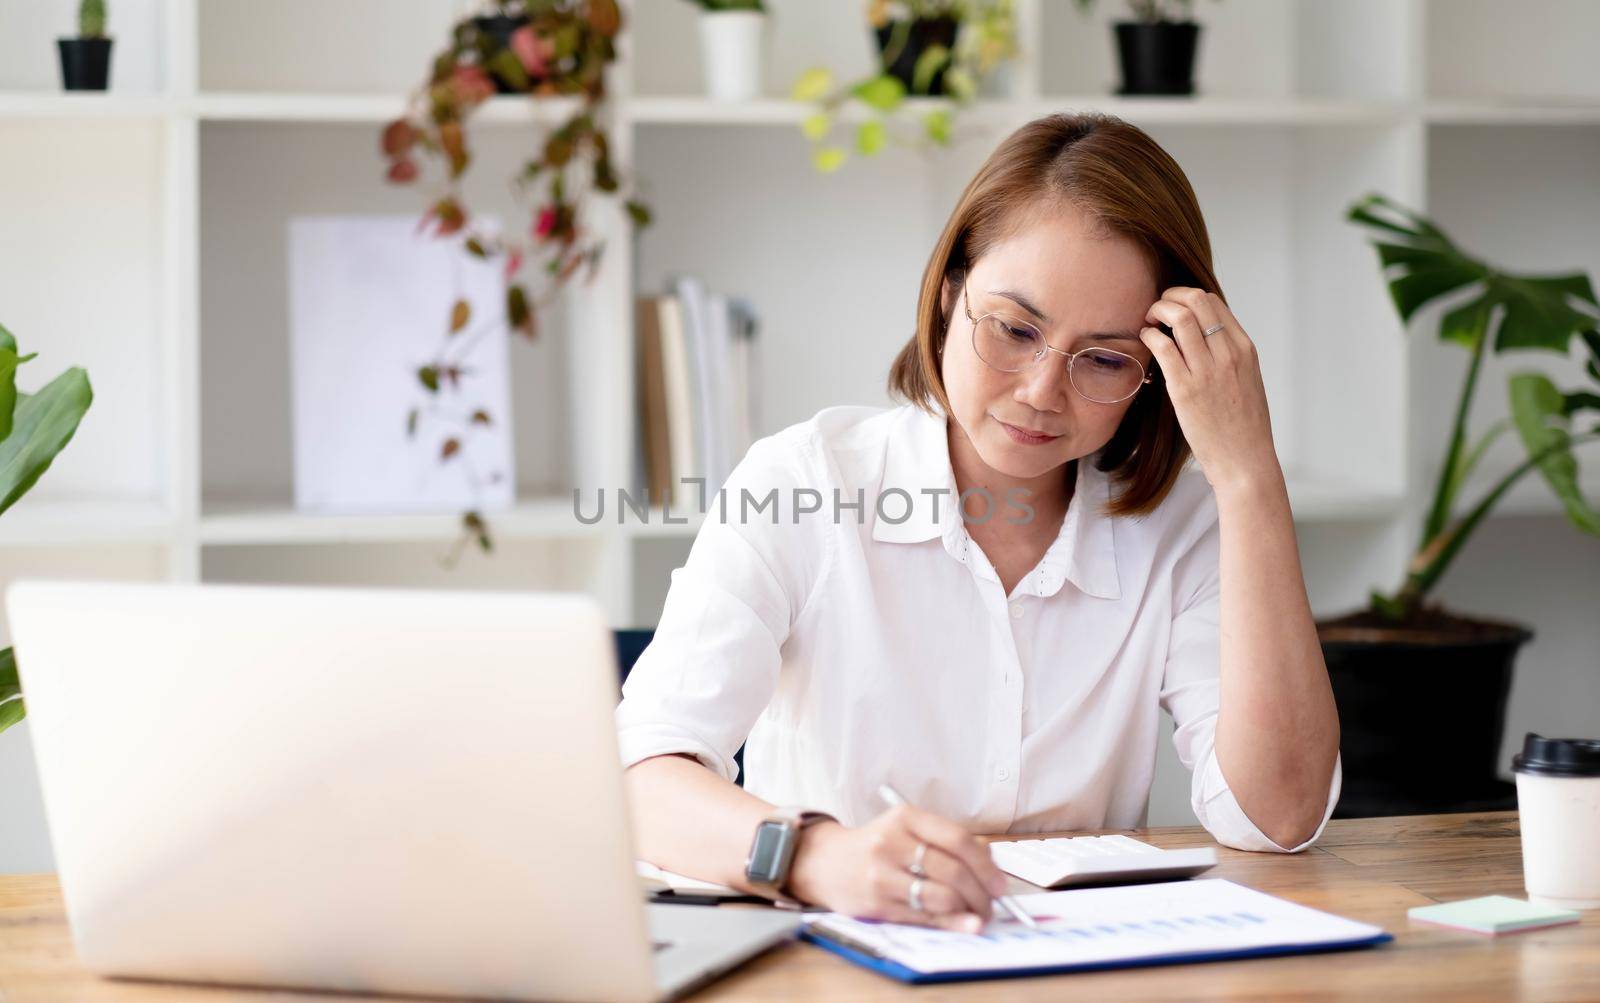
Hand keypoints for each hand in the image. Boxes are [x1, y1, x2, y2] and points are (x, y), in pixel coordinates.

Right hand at [786, 805, 1009, 932]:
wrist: (823, 862)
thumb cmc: (876, 845)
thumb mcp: (906, 829)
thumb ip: (944, 841)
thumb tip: (990, 866)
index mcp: (905, 818)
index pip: (958, 840)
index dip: (986, 865)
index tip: (1000, 883)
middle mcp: (892, 843)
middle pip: (953, 872)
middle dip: (981, 893)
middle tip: (992, 904)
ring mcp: (882, 875)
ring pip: (941, 896)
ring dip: (969, 911)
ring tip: (978, 915)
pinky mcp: (877, 903)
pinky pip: (923, 916)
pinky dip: (951, 923)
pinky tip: (965, 925)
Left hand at [1139, 287, 1283, 495]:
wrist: (1245, 460)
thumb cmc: (1243, 426)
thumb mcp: (1246, 380)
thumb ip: (1228, 356)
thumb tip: (1203, 336)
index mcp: (1244, 349)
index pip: (1213, 302)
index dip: (1187, 297)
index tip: (1173, 307)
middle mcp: (1228, 354)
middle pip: (1196, 301)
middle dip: (1170, 296)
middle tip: (1156, 310)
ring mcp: (1208, 371)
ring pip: (1180, 317)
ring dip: (1157, 311)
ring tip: (1149, 322)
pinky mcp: (1186, 389)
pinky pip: (1163, 347)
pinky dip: (1149, 335)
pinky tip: (1145, 340)